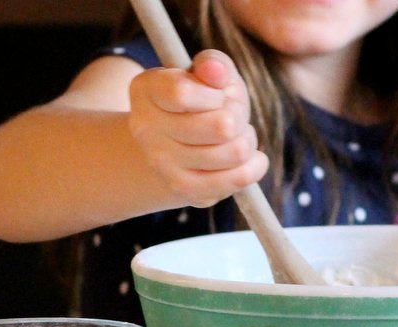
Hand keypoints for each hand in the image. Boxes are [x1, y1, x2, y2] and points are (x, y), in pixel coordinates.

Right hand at [128, 49, 268, 207]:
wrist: (177, 144)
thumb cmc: (201, 100)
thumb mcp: (207, 73)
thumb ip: (214, 65)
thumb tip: (216, 71)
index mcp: (146, 89)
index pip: (182, 94)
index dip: (214, 95)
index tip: (218, 95)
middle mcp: (145, 129)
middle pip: (221, 127)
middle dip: (239, 118)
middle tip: (233, 118)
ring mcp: (161, 164)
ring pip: (234, 153)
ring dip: (248, 141)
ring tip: (239, 137)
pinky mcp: (184, 190)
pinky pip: (236, 180)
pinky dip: (253, 167)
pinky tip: (252, 160)